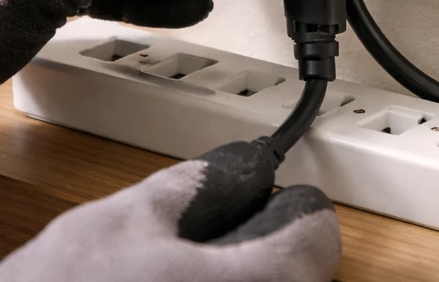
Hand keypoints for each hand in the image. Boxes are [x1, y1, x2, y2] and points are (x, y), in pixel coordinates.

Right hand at [0, 141, 341, 281]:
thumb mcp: (123, 219)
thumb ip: (192, 185)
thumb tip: (233, 167)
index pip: (315, 241)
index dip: (294, 207)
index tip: (277, 195)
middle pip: (293, 273)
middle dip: (259, 238)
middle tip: (221, 220)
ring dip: (235, 268)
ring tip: (180, 257)